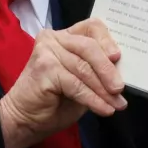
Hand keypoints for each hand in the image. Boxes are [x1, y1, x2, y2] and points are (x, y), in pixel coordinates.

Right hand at [0, 18, 126, 147]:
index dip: (107, 40)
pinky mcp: (44, 68)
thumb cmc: (54, 100)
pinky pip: (76, 84)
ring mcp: (47, 51)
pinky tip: (103, 109)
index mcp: (65, 37)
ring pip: (84, 68)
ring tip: (116, 104)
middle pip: (89, 47)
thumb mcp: (82, 81)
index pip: (91, 27)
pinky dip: (93, 99)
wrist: (24, 120)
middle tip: (119, 88)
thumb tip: (122, 72)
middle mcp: (54, 38)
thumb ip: (96, 70)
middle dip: (108, 70)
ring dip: (103, 90)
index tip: (118, 58)